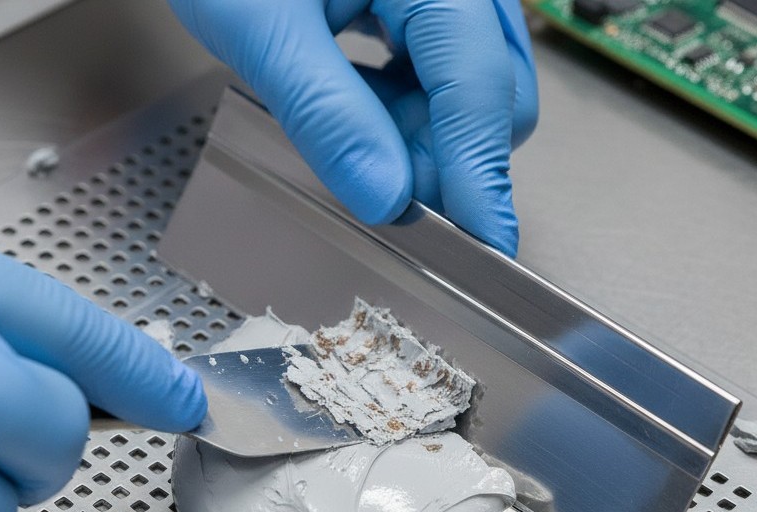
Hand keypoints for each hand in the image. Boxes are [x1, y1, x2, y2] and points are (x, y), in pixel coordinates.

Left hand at [168, 0, 537, 255]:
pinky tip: (355, 106)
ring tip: (347, 132)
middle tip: (378, 189)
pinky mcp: (424, 2)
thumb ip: (326, 114)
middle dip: (444, 156)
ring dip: (420, 137)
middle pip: (493, 91)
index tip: (485, 242)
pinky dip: (404, 110)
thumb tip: (385, 197)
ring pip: (469, 89)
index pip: (477, 83)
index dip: (481, 173)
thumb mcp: (263, 29)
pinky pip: (438, 72)